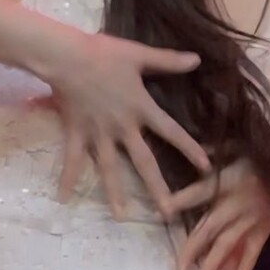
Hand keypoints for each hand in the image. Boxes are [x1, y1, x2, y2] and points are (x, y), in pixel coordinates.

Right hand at [48, 31, 209, 219]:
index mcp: (141, 108)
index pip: (172, 132)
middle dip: (157, 188)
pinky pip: (73, 160)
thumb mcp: (139, 55)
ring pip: (110, 168)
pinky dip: (67, 178)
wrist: (66, 57)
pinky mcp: (77, 133)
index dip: (190, 150)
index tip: (206, 169)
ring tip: (121, 216)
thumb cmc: (104, 53)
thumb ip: (168, 61)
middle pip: (144, 162)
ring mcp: (99, 134)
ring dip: (115, 193)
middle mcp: (123, 127)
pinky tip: (63, 198)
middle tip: (168, 213)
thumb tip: (198, 59)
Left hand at [163, 157, 269, 269]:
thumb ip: (218, 152)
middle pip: (209, 229)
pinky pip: (251, 254)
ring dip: (212, 267)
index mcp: (229, 181)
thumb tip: (195, 150)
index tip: (162, 210)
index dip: (180, 201)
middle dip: (192, 249)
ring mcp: (250, 221)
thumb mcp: (243, 146)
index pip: (199, 192)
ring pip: (227, 247)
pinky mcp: (262, 231)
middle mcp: (236, 205)